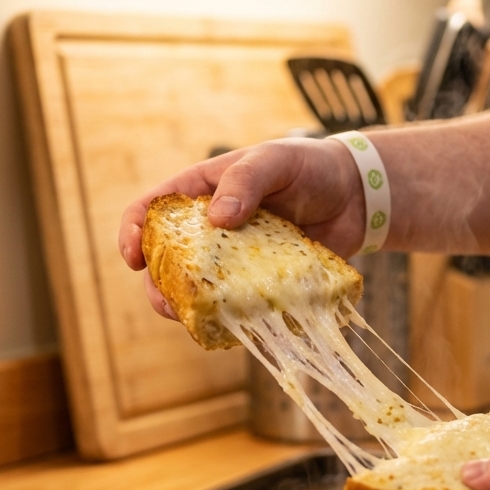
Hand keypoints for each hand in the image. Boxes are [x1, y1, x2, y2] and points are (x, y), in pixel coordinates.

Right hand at [118, 138, 364, 317]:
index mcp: (202, 192)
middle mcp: (211, 229)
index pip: (151, 211)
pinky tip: (232, 329)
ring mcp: (234, 259)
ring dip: (189, 308)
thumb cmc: (311, 166)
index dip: (133, 233)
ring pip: (197, 289)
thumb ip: (246, 180)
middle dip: (157, 285)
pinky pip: (236, 305)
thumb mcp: (275, 160)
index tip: (133, 258)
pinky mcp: (260, 282)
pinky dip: (229, 319)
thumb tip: (217, 217)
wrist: (357, 195)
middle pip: (166, 261)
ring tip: (195, 320)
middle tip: (167, 303)